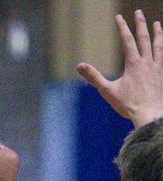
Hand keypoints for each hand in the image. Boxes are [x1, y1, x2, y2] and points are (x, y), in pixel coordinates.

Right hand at [77, 11, 162, 126]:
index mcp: (133, 64)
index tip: (119, 17)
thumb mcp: (107, 91)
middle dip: (140, 24)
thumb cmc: (128, 105)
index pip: (127, 40)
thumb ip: (94, 76)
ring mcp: (158, 68)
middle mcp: (147, 62)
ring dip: (158, 33)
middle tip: (138, 13)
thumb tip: (79, 65)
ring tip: (157, 24)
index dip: (122, 28)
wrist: (151, 114)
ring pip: (158, 46)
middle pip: (144, 38)